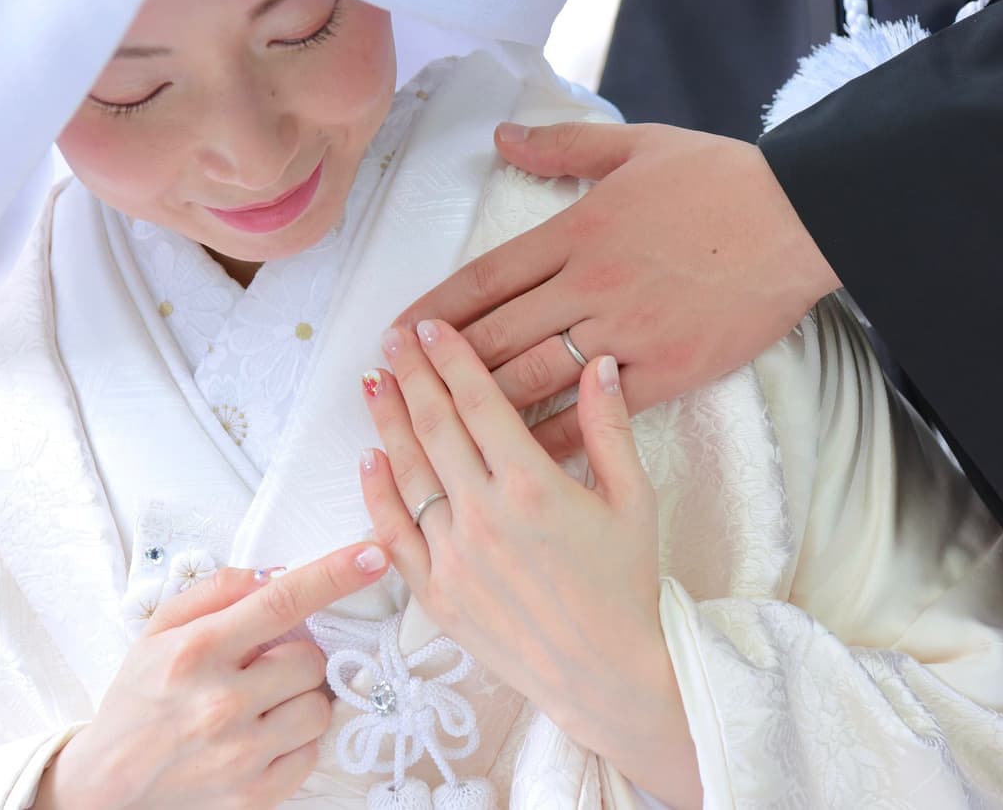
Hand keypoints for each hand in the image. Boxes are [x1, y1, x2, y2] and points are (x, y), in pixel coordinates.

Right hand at [34, 543, 389, 809]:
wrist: (108, 787)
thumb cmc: (138, 702)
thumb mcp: (158, 631)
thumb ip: (215, 592)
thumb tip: (270, 574)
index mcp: (197, 651)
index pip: (282, 600)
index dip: (335, 574)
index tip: (372, 555)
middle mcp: (221, 702)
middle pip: (311, 658)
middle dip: (293, 658)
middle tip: (258, 670)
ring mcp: (241, 753)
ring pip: (319, 705)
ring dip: (298, 700)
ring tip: (259, 706)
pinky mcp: (256, 793)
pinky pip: (311, 751)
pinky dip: (294, 741)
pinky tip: (260, 738)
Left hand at [358, 319, 701, 808]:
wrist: (607, 675)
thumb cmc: (626, 586)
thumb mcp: (634, 500)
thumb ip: (609, 428)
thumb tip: (599, 363)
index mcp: (532, 485)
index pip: (478, 402)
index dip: (450, 358)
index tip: (431, 327)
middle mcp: (484, 514)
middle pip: (434, 426)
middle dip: (411, 376)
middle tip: (392, 340)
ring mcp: (453, 555)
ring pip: (407, 473)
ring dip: (386, 422)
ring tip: (373, 382)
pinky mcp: (435, 593)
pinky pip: (393, 534)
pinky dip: (376, 494)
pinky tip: (369, 460)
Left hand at [397, 121, 838, 458]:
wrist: (802, 218)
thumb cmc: (723, 177)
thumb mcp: (637, 144)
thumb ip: (563, 146)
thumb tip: (503, 137)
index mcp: (578, 232)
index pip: (486, 277)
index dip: (435, 310)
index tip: (397, 335)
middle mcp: (591, 285)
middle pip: (497, 335)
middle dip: (440, 366)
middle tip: (396, 388)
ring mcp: (629, 332)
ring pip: (536, 376)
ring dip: (481, 405)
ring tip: (438, 429)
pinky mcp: (669, 371)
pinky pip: (598, 412)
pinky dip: (557, 435)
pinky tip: (522, 457)